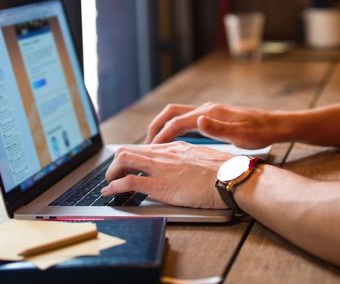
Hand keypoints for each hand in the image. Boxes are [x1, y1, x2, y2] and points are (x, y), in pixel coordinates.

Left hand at [100, 142, 232, 207]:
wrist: (231, 177)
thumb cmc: (225, 173)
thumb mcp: (204, 161)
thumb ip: (191, 162)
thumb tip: (187, 171)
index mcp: (176, 147)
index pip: (146, 147)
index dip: (132, 156)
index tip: (127, 165)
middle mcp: (165, 153)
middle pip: (130, 150)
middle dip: (116, 163)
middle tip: (113, 174)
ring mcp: (160, 167)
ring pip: (123, 160)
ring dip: (111, 173)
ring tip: (108, 183)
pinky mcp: (159, 184)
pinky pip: (128, 182)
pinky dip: (113, 186)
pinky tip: (109, 192)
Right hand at [145, 102, 284, 147]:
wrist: (274, 125)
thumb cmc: (259, 132)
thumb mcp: (240, 134)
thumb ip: (218, 129)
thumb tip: (198, 122)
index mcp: (209, 113)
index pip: (177, 121)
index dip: (162, 134)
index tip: (150, 148)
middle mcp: (206, 109)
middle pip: (171, 112)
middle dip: (156, 126)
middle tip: (145, 144)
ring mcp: (208, 112)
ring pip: (177, 115)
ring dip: (163, 126)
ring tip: (154, 144)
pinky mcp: (212, 117)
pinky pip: (186, 120)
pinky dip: (174, 128)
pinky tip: (174, 142)